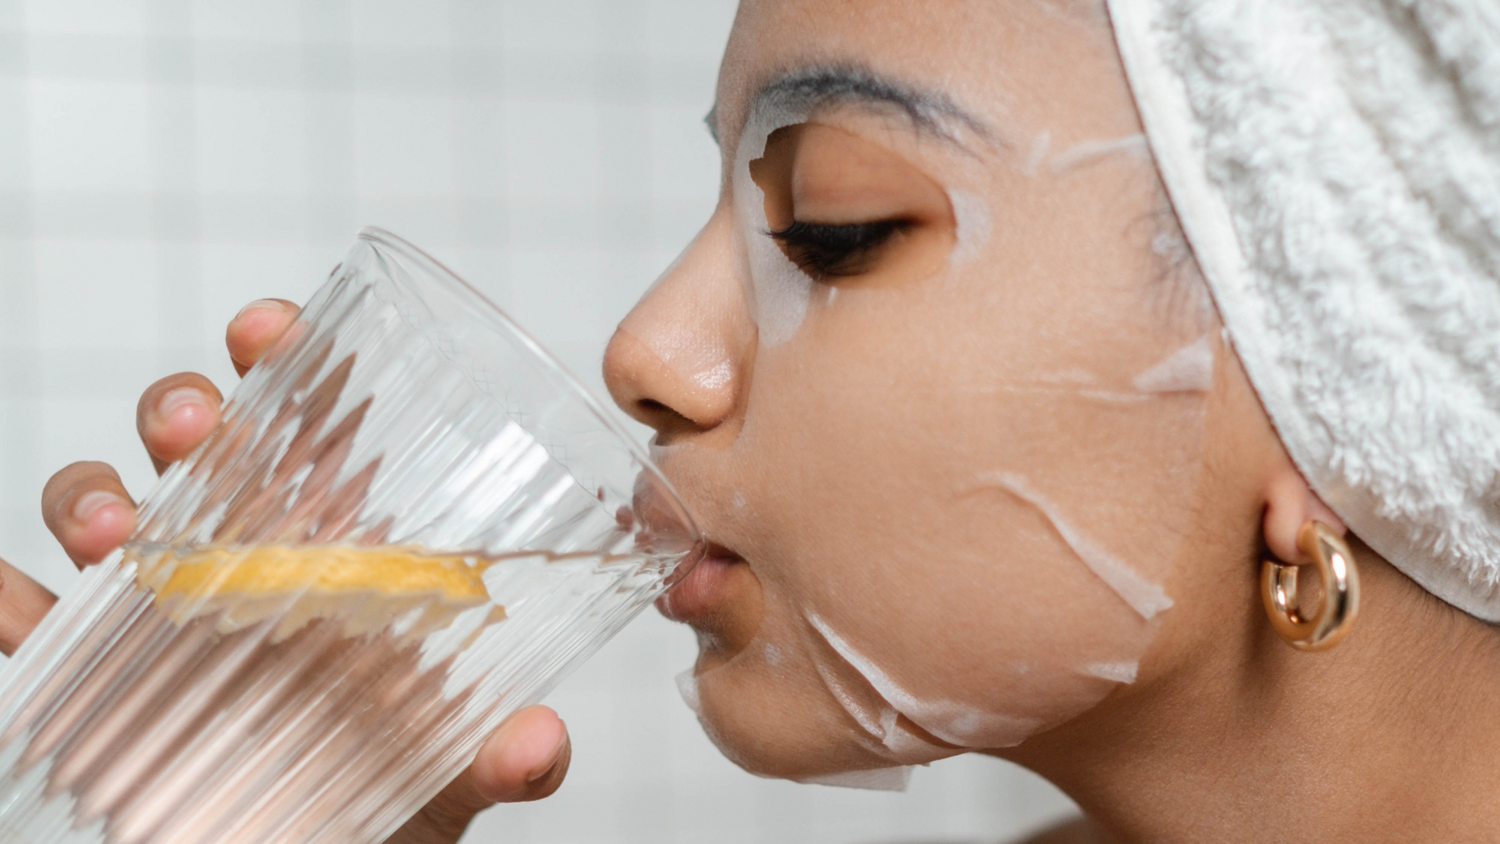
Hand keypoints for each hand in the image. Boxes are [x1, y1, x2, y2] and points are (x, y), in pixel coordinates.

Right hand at [33, 299, 569, 843]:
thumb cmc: (385, 794)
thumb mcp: (448, 775)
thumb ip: (495, 759)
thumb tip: (539, 744)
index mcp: (333, 548)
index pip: (307, 426)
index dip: (281, 360)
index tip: (267, 330)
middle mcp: (239, 560)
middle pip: (196, 445)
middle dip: (183, 408)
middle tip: (198, 426)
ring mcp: (157, 613)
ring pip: (102, 508)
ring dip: (89, 493)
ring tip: (108, 530)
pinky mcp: (90, 679)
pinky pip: (27, 625)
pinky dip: (6, 598)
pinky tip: (8, 593)